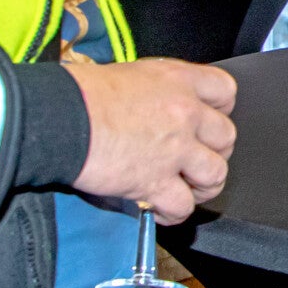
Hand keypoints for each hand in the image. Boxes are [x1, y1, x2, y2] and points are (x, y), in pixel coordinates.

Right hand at [65, 59, 237, 222]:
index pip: (226, 92)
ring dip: (203, 186)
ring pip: (216, 174)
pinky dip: (173, 213)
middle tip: (195, 161)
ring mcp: (174, 148)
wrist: (60, 117)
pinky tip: (160, 210)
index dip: (220, 111)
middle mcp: (184, 112)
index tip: (209, 123)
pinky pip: (183, 206)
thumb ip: (154, 91)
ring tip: (187, 189)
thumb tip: (153, 106)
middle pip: (226, 137)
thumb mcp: (128, 75)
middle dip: (214, 152)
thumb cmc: (80, 94)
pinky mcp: (157, 181)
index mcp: (177, 80)